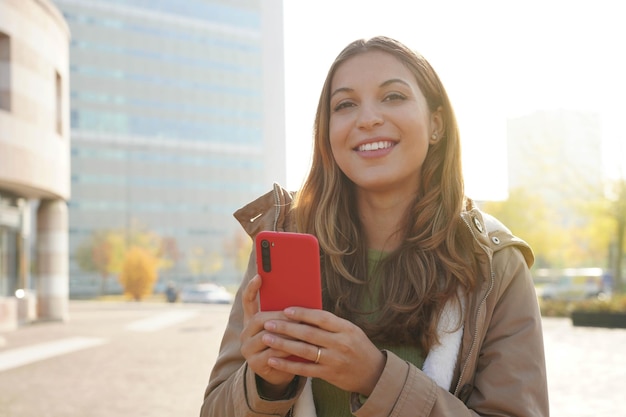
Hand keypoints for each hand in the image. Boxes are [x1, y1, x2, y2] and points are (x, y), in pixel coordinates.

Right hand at [240, 275, 295, 393]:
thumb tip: (303, 295)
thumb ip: (287, 314)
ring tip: (301, 329)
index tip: (259, 276)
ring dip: (285, 333)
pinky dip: (286, 349)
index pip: (248, 301)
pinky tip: (297, 346)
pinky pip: (271, 353)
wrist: (282, 372)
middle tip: (294, 313)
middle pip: (259, 319)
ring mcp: (248, 349)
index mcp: (252, 321)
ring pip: (266, 336)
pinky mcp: (255, 364)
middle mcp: (246, 333)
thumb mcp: (286, 328)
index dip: (252, 289)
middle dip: (279, 316)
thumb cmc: (287, 344)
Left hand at [261, 307, 385, 396]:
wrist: (374, 373)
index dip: (303, 313)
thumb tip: (304, 313)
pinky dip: (287, 365)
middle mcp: (340, 343)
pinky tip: (273, 360)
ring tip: (267, 338)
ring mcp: (334, 360)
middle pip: (309, 333)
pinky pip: (304, 369)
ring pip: (304, 351)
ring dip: (283, 344)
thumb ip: (331, 324)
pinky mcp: (329, 375)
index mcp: (346, 328)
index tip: (286, 309)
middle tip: (268, 323)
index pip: (321, 318)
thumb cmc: (358, 347)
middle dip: (286, 328)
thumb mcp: (350, 330)